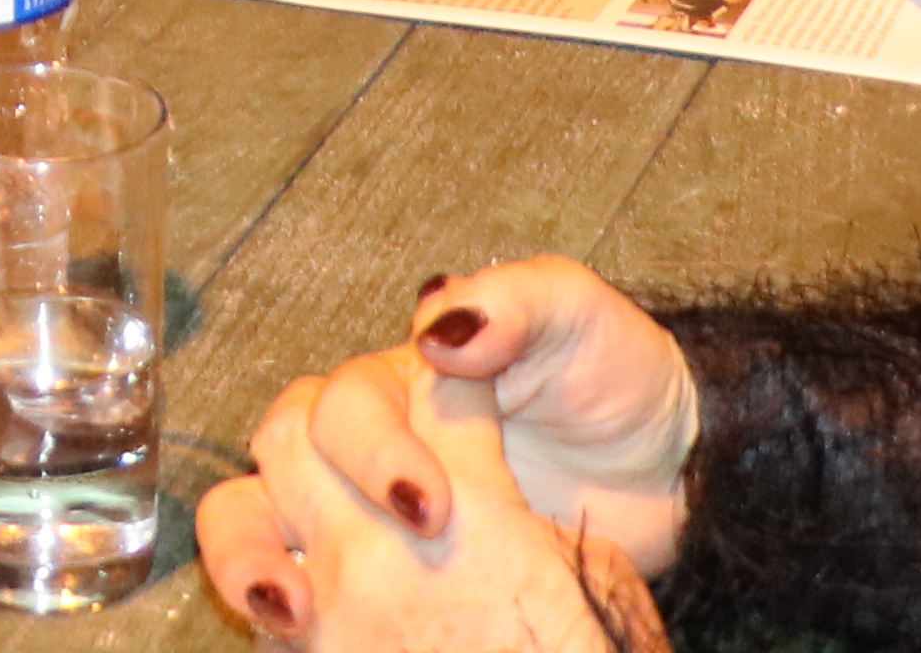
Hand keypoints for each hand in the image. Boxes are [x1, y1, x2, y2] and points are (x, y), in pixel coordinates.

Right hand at [207, 273, 693, 652]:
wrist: (670, 468)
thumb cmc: (615, 376)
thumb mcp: (573, 312)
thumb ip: (512, 301)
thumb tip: (433, 328)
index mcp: (402, 377)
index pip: (341, 407)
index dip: (372, 455)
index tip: (433, 507)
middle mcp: (367, 441)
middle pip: (280, 457)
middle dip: (291, 506)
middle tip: (345, 571)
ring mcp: (370, 514)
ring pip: (260, 519)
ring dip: (250, 560)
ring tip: (285, 613)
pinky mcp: (394, 575)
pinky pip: (314, 586)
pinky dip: (293, 612)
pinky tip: (302, 639)